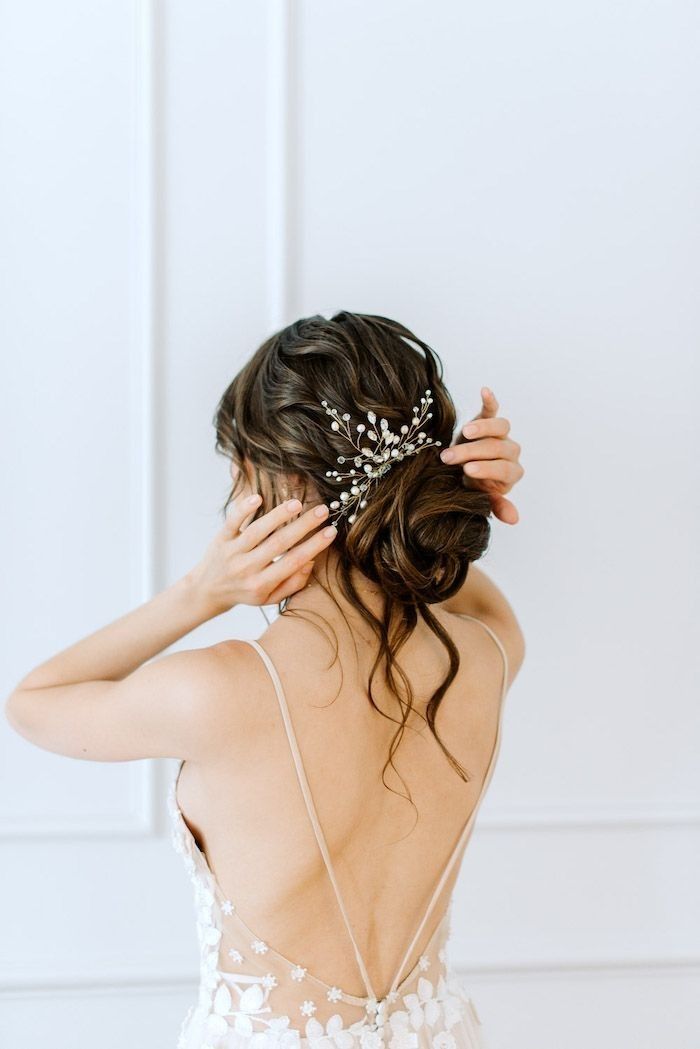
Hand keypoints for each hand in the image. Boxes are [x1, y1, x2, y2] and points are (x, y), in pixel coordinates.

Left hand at [186, 495, 337, 613]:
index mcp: (261, 584)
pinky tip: (258, 498)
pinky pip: (232, 522)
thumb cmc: (245, 592)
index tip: (331, 532)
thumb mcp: (270, 598)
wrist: (206, 591)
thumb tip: (310, 562)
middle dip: (303, 526)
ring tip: (298, 504)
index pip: (293, 562)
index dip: (314, 546)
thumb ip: (292, 584)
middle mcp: (247, 568)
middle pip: (279, 544)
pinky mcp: (221, 538)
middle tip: (323, 511)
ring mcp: (233, 552)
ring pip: (258, 531)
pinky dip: (243, 510)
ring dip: (278, 516)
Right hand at [439, 387, 523, 524]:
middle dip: (472, 453)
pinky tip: (485, 391)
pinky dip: (490, 400)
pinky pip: (493, 410)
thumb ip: (496, 505)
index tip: (467, 471)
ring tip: (465, 432)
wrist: (465, 470)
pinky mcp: (489, 420)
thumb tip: (514, 519)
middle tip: (450, 458)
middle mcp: (510, 452)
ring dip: (483, 429)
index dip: (487, 469)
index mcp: (510, 472)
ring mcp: (501, 435)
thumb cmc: (474, 486)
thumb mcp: (482, 498)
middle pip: (496, 449)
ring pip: (499, 428)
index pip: (503, 469)